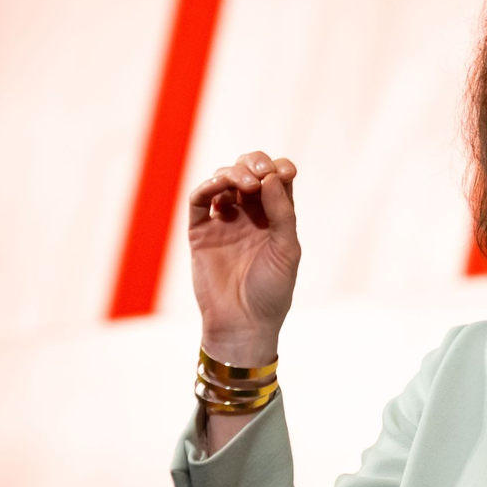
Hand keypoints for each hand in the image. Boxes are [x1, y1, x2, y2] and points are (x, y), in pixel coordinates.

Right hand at [188, 151, 299, 362]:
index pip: (276, 180)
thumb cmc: (271, 290)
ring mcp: (224, 221)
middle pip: (249, 172)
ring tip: (245, 184)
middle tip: (261, 172)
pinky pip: (199, 200)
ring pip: (223, 181)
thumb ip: (282, 212)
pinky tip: (219, 186)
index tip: (284, 173)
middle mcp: (249, 215)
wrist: (243, 323)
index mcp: (275, 217)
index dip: (279, 168)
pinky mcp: (201, 232)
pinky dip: (207, 186)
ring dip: (233, 173)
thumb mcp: (287, 249)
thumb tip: (270, 176)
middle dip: (255, 163)